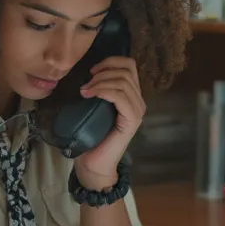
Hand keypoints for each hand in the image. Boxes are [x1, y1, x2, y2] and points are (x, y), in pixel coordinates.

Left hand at [74, 55, 144, 189]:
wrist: (93, 163)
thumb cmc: (91, 136)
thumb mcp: (94, 106)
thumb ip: (98, 90)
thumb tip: (87, 72)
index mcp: (131, 95)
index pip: (129, 65)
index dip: (110, 61)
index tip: (91, 70)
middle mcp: (138, 101)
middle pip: (127, 70)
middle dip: (104, 71)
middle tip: (87, 82)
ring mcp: (137, 111)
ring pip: (123, 81)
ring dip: (101, 81)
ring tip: (85, 90)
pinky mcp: (131, 120)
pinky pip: (120, 96)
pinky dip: (103, 91)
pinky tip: (90, 94)